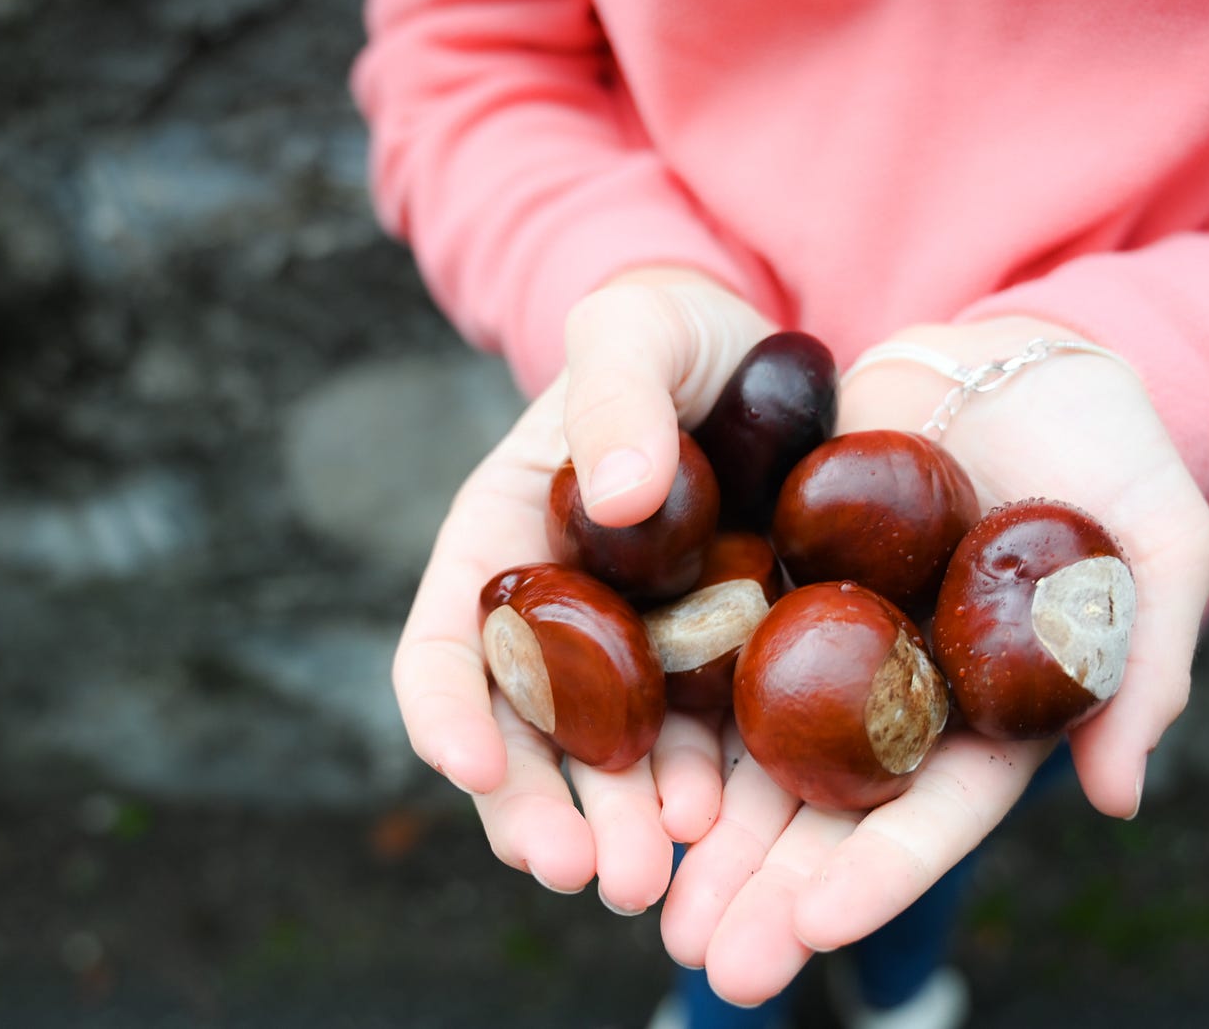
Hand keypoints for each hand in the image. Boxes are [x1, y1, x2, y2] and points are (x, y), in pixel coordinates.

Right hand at [390, 266, 771, 910]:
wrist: (761, 358)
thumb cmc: (672, 332)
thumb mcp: (635, 329)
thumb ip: (612, 392)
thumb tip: (610, 497)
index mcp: (503, 540)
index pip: (448, 639)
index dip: (447, 707)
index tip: (471, 767)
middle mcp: (555, 616)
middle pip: (521, 730)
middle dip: (536, 807)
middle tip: (574, 869)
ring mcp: (637, 653)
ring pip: (604, 761)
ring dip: (616, 826)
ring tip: (648, 880)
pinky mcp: (714, 670)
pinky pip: (697, 746)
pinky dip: (699, 798)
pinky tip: (722, 833)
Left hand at [661, 315, 1208, 1004]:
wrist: (999, 357)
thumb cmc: (1102, 443)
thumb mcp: (1153, 538)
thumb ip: (1143, 655)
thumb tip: (1118, 793)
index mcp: (990, 714)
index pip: (936, 812)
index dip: (880, 873)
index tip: (814, 928)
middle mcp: (898, 698)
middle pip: (830, 810)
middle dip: (768, 888)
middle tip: (705, 956)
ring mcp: (830, 647)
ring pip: (757, 755)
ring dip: (706, 833)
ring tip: (649, 899)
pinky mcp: (770, 587)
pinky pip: (711, 659)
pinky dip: (673, 717)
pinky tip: (623, 773)